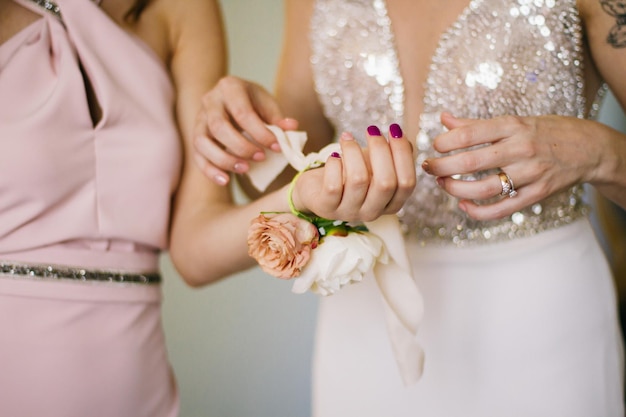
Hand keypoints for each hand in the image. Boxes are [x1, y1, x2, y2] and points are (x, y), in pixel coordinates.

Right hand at [193, 76, 297, 184]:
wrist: (232, 101)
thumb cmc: (253, 104)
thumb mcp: (267, 105)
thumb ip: (278, 119)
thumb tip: (292, 128)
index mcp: (230, 87)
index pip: (243, 113)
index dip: (260, 133)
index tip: (277, 147)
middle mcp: (210, 101)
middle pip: (218, 127)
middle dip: (241, 146)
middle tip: (261, 158)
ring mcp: (199, 119)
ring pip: (202, 142)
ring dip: (224, 159)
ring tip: (245, 169)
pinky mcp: (195, 137)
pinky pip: (197, 156)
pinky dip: (210, 171)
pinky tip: (225, 180)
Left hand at [292, 124, 415, 222]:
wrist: (317, 187)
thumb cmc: (350, 173)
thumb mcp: (374, 163)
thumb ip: (393, 154)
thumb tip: (402, 139)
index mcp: (391, 204)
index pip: (407, 183)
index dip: (402, 154)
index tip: (394, 129)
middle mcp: (373, 212)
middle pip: (386, 183)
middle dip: (380, 150)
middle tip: (372, 129)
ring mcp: (349, 212)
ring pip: (358, 180)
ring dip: (353, 151)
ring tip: (347, 137)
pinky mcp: (327, 208)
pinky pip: (334, 185)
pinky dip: (335, 164)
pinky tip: (334, 156)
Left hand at [422, 112, 603, 219]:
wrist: (588, 148)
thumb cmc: (544, 132)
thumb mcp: (513, 121)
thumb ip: (475, 124)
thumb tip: (443, 119)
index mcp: (512, 126)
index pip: (469, 134)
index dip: (444, 142)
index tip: (434, 146)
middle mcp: (520, 149)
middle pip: (470, 162)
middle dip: (441, 167)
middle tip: (428, 167)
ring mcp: (530, 174)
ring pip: (482, 188)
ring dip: (455, 189)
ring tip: (442, 184)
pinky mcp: (536, 195)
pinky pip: (501, 209)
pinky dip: (477, 211)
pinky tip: (463, 205)